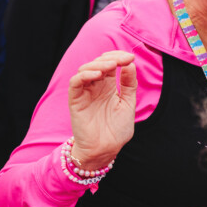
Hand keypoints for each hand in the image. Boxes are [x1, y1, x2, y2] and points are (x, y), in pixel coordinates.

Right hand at [68, 50, 136, 170]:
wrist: (105, 149)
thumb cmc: (116, 130)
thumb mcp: (128, 104)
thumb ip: (128, 84)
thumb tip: (130, 64)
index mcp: (108, 86)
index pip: (110, 64)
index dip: (119, 57)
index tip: (131, 57)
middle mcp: (95, 87)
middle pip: (97, 63)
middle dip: (110, 58)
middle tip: (123, 59)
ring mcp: (84, 92)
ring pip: (84, 69)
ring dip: (98, 64)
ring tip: (111, 66)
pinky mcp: (75, 100)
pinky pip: (75, 83)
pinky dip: (84, 75)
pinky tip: (97, 75)